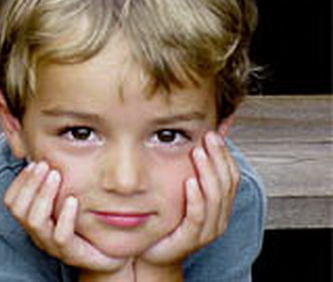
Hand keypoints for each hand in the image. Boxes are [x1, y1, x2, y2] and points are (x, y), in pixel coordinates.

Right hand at [4, 161, 127, 271]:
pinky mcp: (71, 253)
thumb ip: (56, 184)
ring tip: (56, 176)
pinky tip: (73, 200)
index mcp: (34, 220)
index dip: (20, 181)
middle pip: (19, 209)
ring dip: (44, 194)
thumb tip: (49, 154)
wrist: (106, 255)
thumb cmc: (84, 226)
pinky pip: (61, 236)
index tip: (34, 163)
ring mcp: (53, 245)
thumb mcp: (67, 201)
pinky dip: (65, 216)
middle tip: (45, 165)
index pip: (12, 201)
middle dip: (30, 183)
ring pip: (35, 221)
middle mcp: (39, 233)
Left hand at [139, 131, 240, 264]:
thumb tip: (203, 142)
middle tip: (207, 138)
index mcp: (220, 206)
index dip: (224, 155)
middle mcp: (219, 218)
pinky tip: (189, 182)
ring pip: (215, 199)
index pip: (231, 177)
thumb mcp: (185, 193)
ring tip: (198, 153)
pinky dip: (196, 198)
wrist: (157, 252)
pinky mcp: (190, 240)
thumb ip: (196, 172)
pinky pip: (197, 217)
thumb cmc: (171, 219)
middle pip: (226, 185)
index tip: (213, 135)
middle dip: (218, 158)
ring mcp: (206, 231)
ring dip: (208, 173)